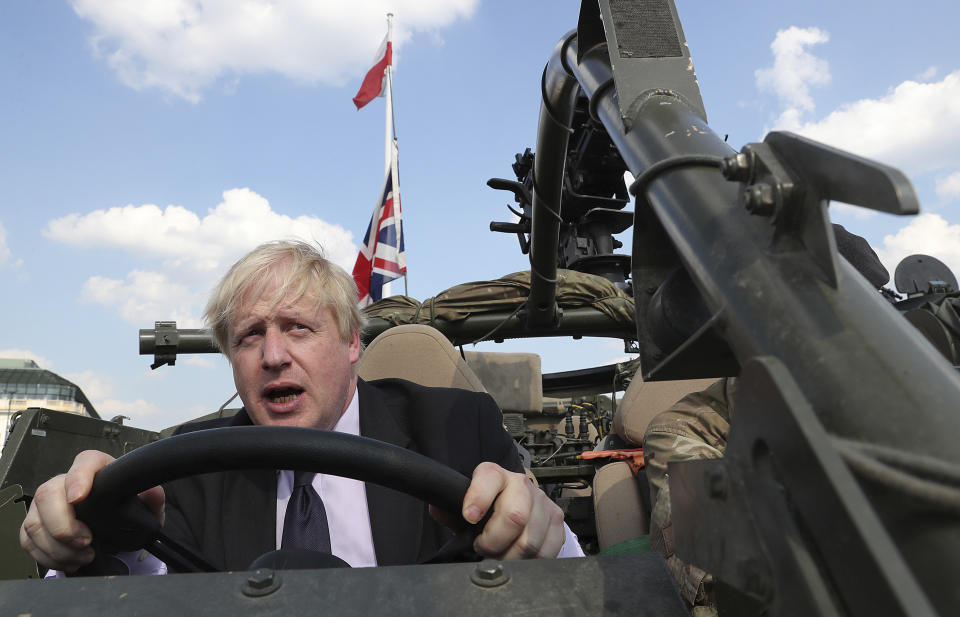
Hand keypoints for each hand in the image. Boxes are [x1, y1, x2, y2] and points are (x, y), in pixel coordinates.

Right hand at [19, 450, 164, 571]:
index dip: (78, 477)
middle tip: (86, 541)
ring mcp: (46, 504)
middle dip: (64, 524)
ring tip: (85, 556)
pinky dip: (48, 557)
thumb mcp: (145, 504)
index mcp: (96, 469)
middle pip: (48, 494)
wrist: (114, 523)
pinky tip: (70, 561)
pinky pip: (28, 541)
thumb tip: (154, 493)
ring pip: (35, 522)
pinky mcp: (35, 524)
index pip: (84, 463)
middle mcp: (65, 482)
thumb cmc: (126, 506)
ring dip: (58, 547)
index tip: (79, 496)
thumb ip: (152, 498)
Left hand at [459, 462, 565, 559]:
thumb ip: (450, 509)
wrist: (516, 503)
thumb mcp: (466, 506)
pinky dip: (530, 561)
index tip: (469, 518)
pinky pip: (547, 550)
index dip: (478, 498)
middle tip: (484, 549)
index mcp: (494, 475)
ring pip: (529, 540)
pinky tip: (518, 557)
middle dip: (495, 542)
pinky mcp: (557, 520)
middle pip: (515, 516)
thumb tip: (439, 509)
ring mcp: (542, 501)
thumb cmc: (486, 507)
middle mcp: (521, 484)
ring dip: (510, 557)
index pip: (488, 479)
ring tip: (500, 555)